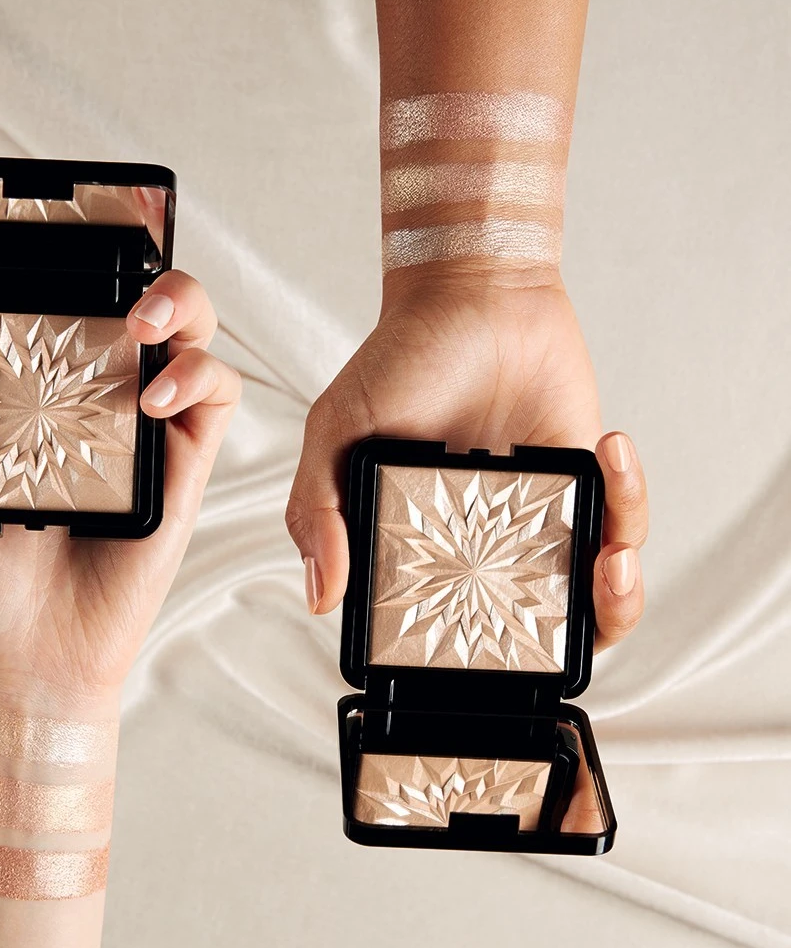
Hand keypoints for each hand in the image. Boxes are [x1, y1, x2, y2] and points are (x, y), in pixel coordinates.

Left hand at [0, 271, 239, 711]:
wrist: (16, 658)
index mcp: (33, 400)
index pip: (66, 312)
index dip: (74, 273)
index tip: (52, 263)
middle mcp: (94, 407)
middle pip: (148, 315)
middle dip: (155, 283)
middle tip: (126, 296)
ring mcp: (142, 436)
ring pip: (195, 344)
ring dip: (186, 314)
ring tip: (146, 329)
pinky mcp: (180, 471)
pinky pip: (215, 403)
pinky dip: (200, 381)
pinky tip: (153, 401)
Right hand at [285, 280, 646, 651]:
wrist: (473, 293)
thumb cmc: (401, 359)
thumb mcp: (335, 433)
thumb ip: (316, 509)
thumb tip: (322, 594)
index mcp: (420, 542)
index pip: (447, 623)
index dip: (469, 655)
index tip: (483, 648)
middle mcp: (482, 539)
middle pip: (531, 626)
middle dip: (561, 643)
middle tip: (561, 619)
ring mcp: (538, 513)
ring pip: (591, 591)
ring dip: (618, 595)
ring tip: (609, 559)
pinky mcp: (586, 479)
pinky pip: (622, 517)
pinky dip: (631, 500)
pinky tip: (613, 452)